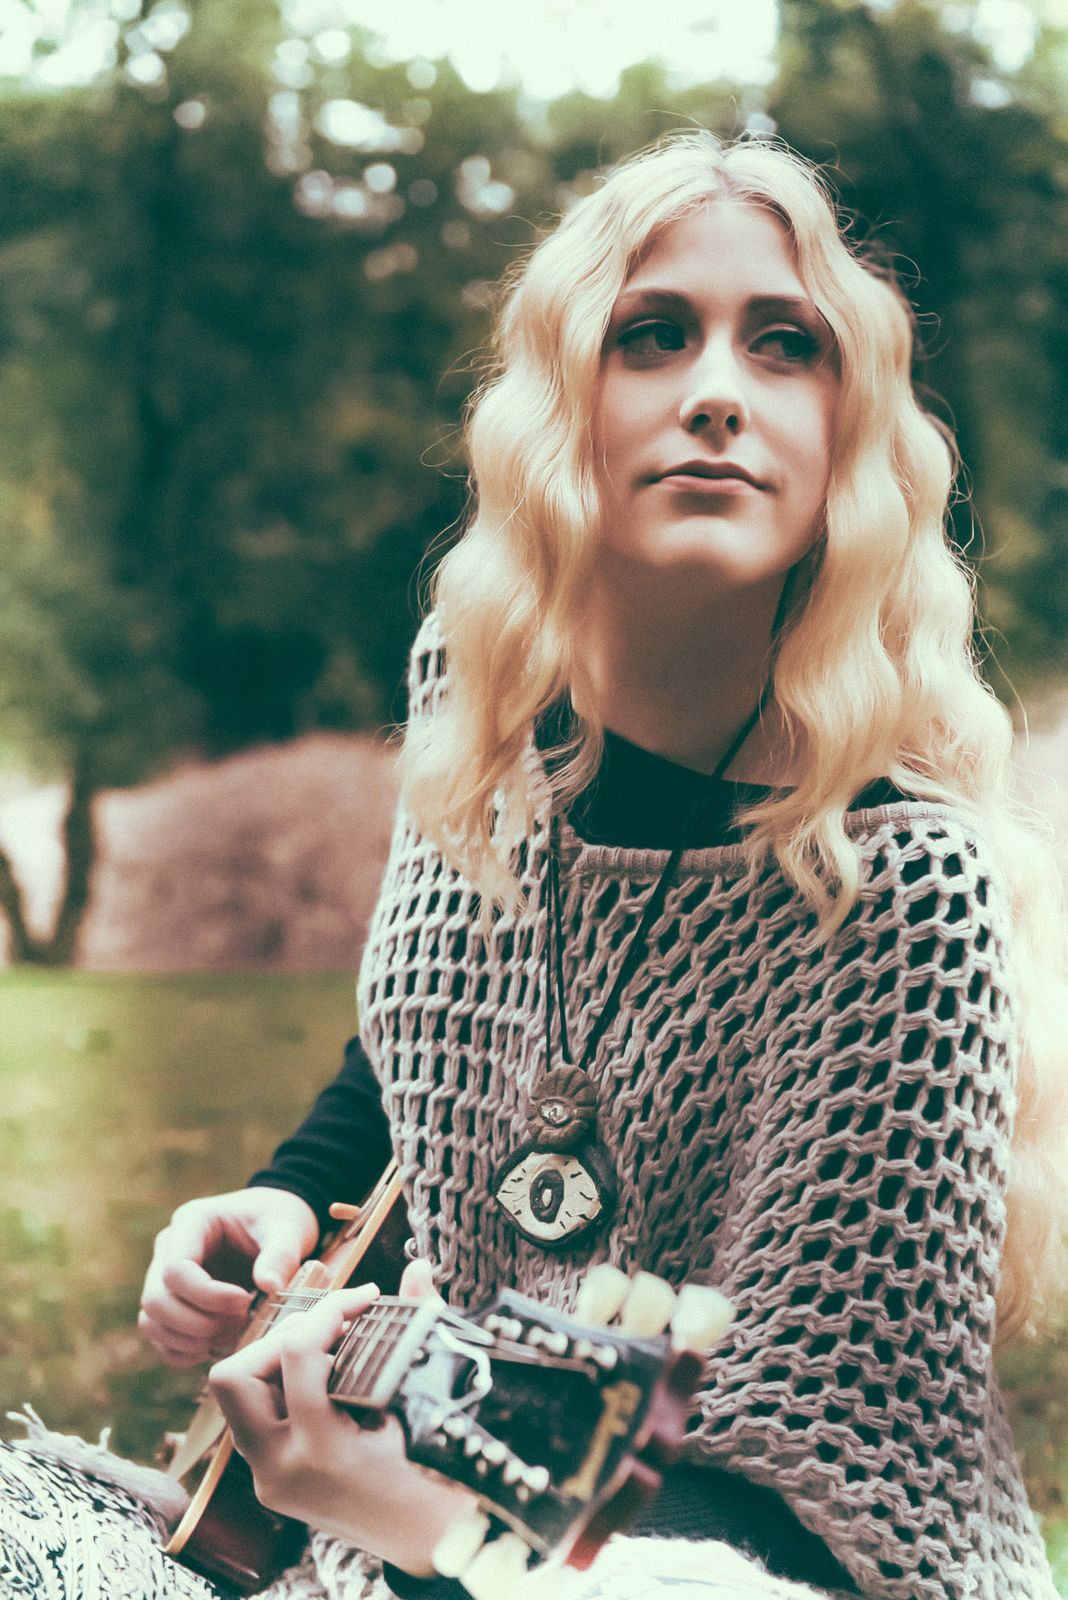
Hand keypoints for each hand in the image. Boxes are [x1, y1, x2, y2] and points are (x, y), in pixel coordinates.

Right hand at [139, 1186, 318, 1367]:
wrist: (274, 1225)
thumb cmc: (278, 1221)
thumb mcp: (287, 1229)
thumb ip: (280, 1255)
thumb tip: (270, 1287)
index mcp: (192, 1221)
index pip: (175, 1270)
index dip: (207, 1296)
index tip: (245, 1302)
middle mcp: (169, 1248)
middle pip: (155, 1300)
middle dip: (198, 1323)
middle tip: (240, 1321)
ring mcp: (163, 1276)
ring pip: (152, 1322)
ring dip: (190, 1339)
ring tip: (233, 1332)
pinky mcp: (171, 1302)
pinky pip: (160, 1338)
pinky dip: (184, 1352)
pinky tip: (217, 1346)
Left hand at [209, 1259, 476, 1575]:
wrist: (433, 1542)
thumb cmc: (438, 1474)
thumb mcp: (428, 1401)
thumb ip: (418, 1323)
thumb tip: (418, 1268)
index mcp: (322, 1450)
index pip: (298, 1353)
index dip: (332, 1309)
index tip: (367, 1298)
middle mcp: (282, 1468)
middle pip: (236, 1376)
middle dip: (282, 1338)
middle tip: (331, 1329)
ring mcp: (270, 1479)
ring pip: (236, 1397)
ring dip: (274, 1363)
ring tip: (327, 1352)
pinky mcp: (271, 1482)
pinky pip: (255, 1418)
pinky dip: (282, 1389)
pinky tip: (325, 1382)